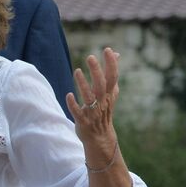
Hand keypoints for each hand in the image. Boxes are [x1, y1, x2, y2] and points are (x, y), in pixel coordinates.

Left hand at [64, 47, 120, 162]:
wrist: (100, 136)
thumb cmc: (103, 109)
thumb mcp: (110, 92)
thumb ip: (111, 73)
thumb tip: (116, 53)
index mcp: (109, 94)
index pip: (112, 77)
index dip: (111, 64)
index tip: (108, 50)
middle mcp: (102, 102)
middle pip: (101, 85)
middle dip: (97, 71)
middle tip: (90, 57)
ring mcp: (93, 112)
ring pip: (89, 98)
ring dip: (83, 85)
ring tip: (77, 71)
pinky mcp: (83, 121)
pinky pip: (78, 113)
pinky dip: (74, 105)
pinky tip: (69, 95)